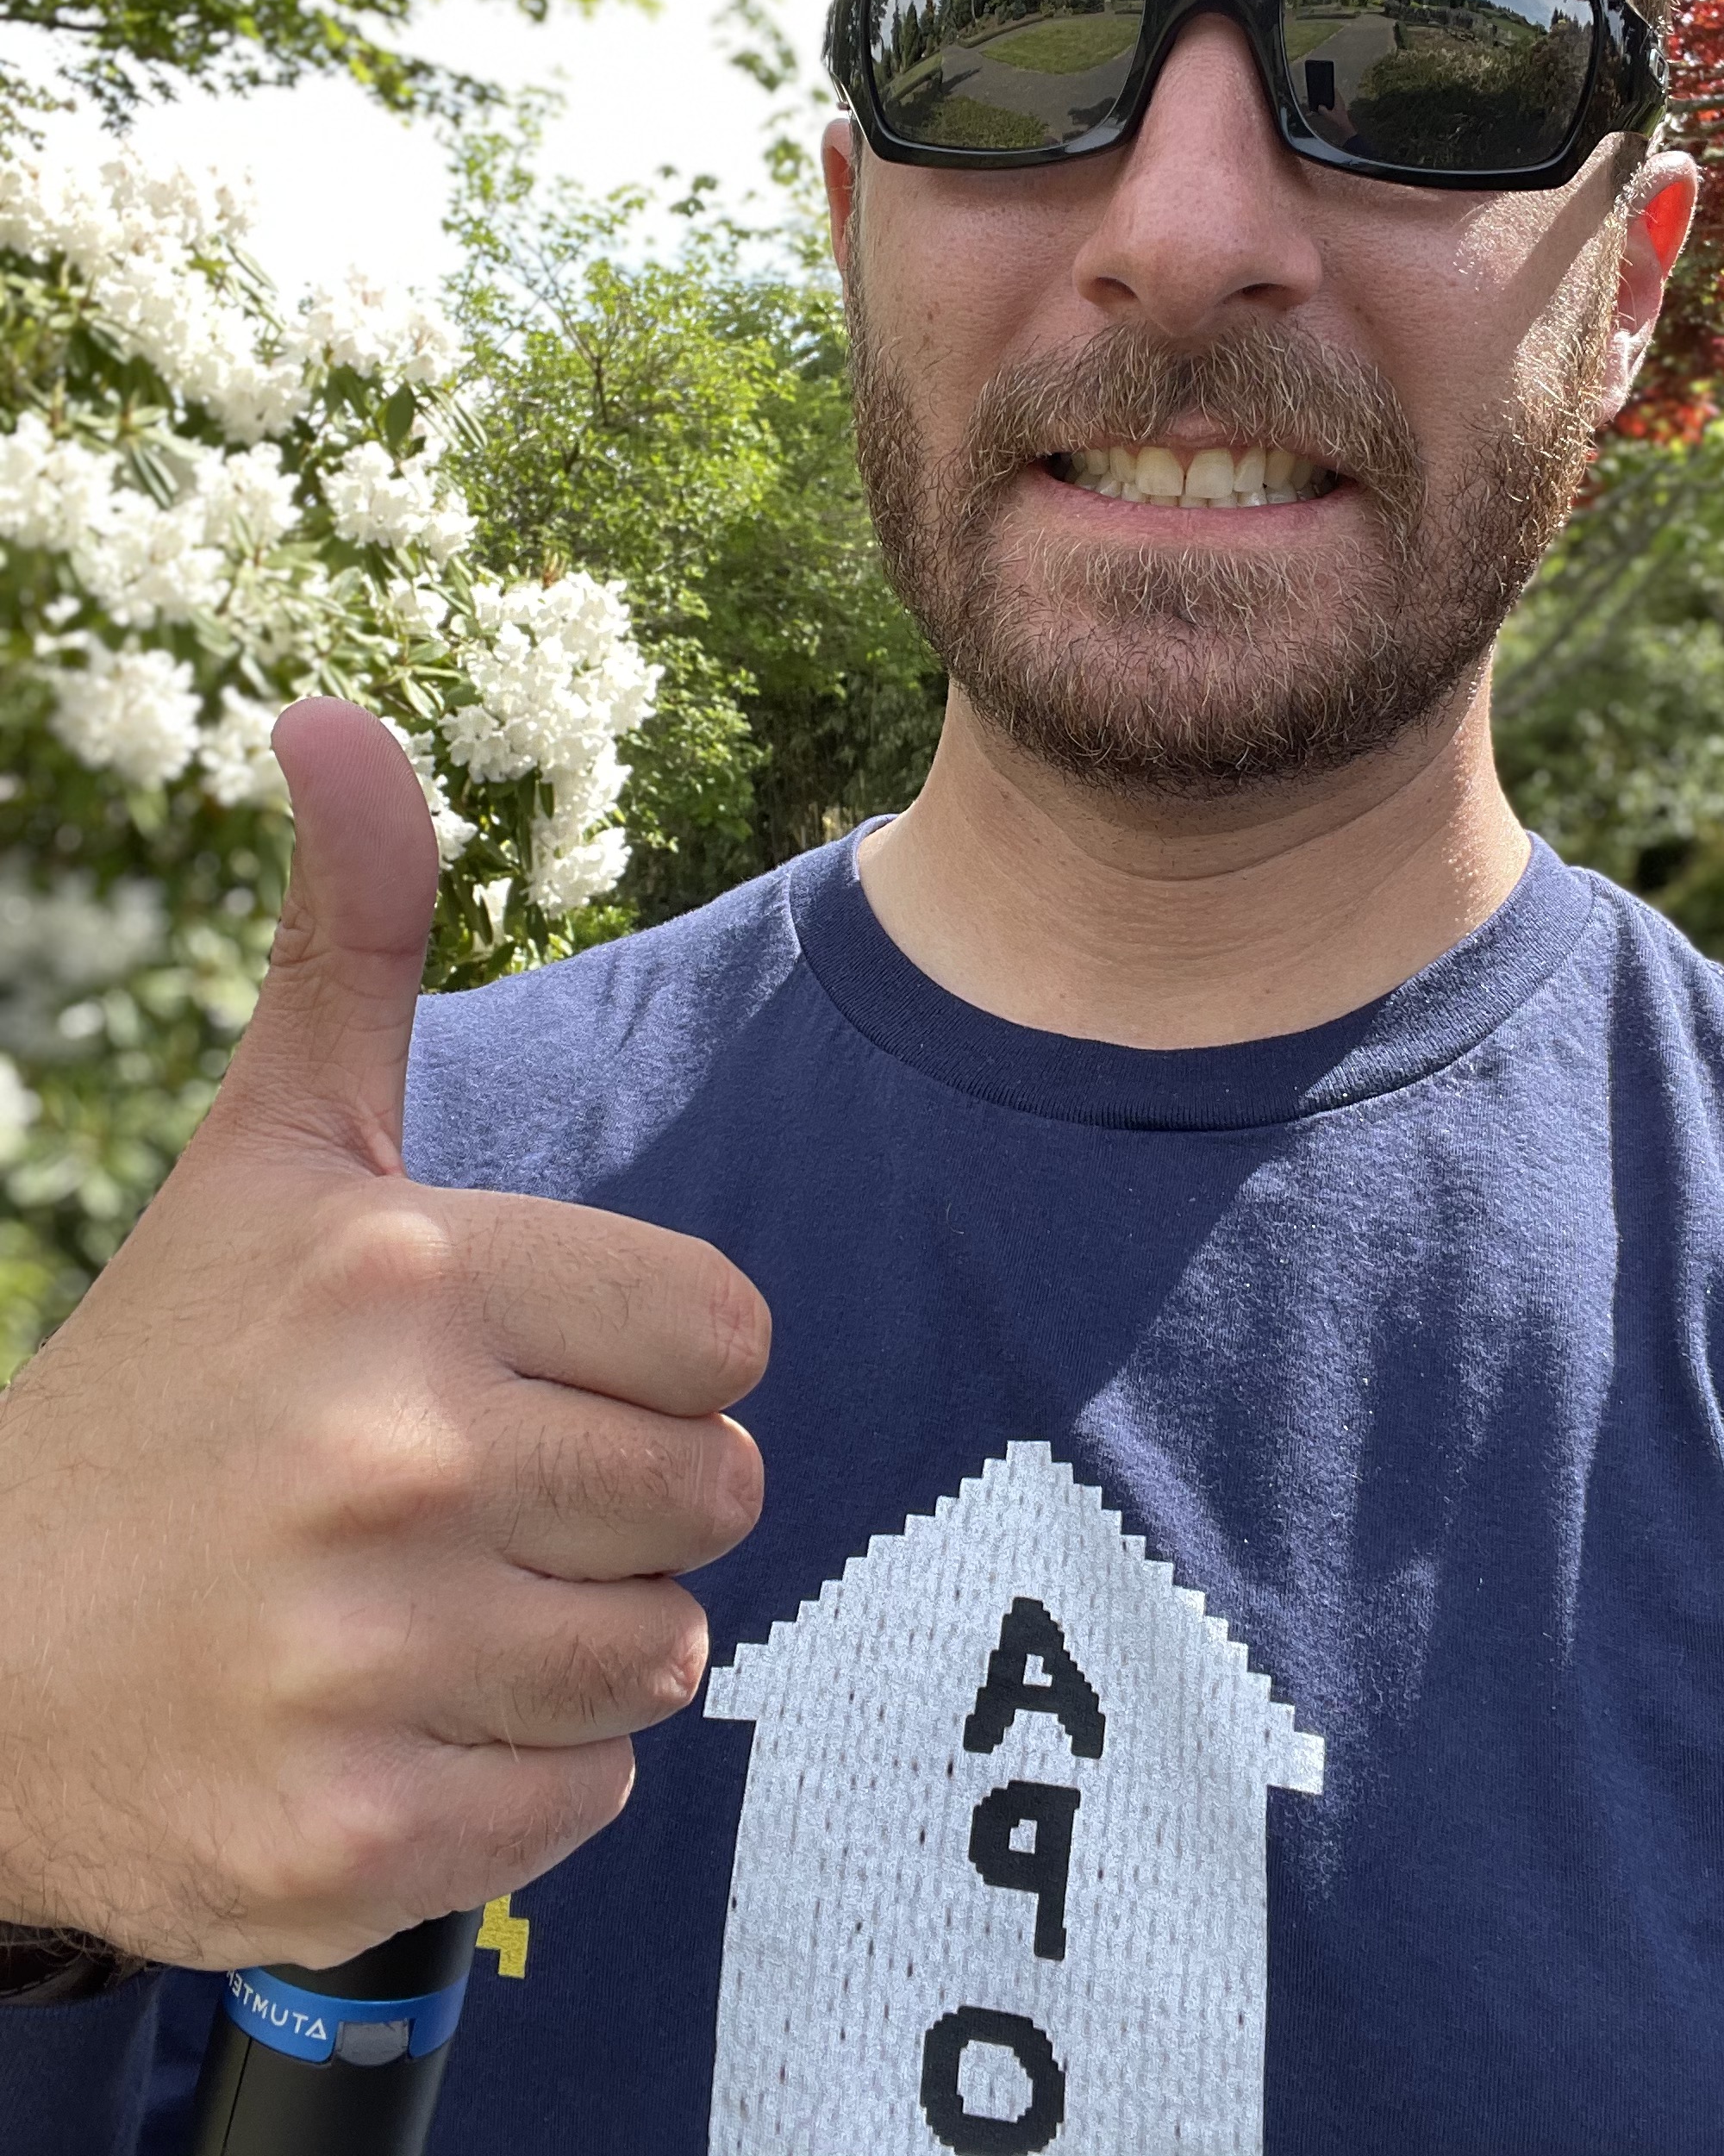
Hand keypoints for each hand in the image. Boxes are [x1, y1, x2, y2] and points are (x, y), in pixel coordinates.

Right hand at [0, 700, 766, 1969]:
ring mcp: (366, 1662)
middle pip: (713, 1494)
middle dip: (622, 1501)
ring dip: (574, 1642)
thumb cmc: (169, 1388)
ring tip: (423, 1611)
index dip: (645, 1361)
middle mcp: (392, 1458)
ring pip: (663, 1654)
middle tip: (462, 1502)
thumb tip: (333, 711)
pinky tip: (389, 1723)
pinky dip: (516, 1774)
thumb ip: (351, 936)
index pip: (725, 1332)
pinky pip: (588, 1798)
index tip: (522, 1374)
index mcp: (406, 1272)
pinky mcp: (349, 1841)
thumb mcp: (271, 1150)